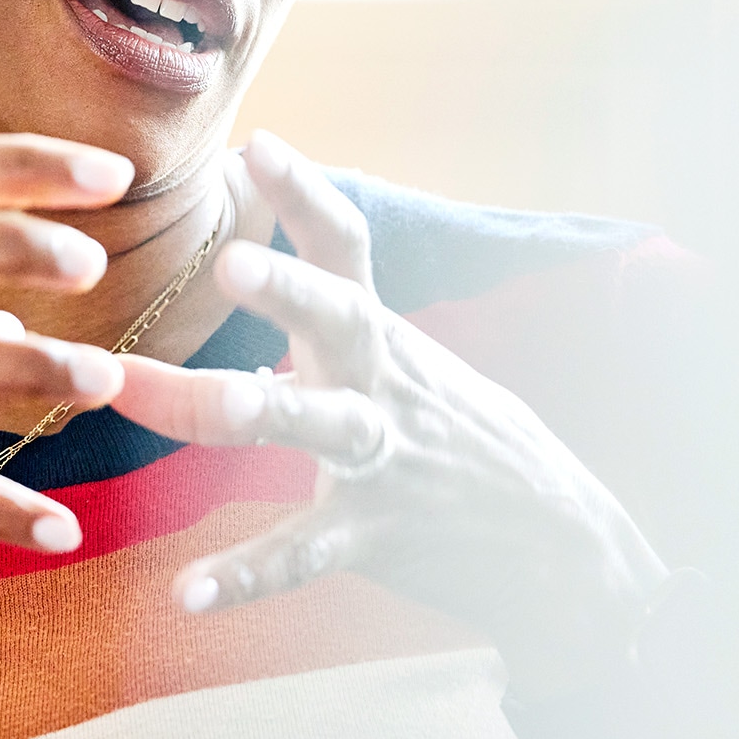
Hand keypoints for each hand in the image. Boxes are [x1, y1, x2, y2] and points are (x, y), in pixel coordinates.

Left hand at [114, 131, 670, 698]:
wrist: (561, 541)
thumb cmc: (463, 440)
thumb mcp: (405, 365)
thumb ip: (333, 323)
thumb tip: (255, 268)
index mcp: (382, 335)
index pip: (347, 247)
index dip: (305, 194)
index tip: (257, 144)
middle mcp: (382, 382)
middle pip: (339, 318)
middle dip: (287, 289)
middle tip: (230, 262)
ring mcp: (383, 456)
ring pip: (315, 424)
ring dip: (246, 405)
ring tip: (177, 398)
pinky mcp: (377, 532)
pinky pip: (304, 552)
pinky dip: (246, 576)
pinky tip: (189, 594)